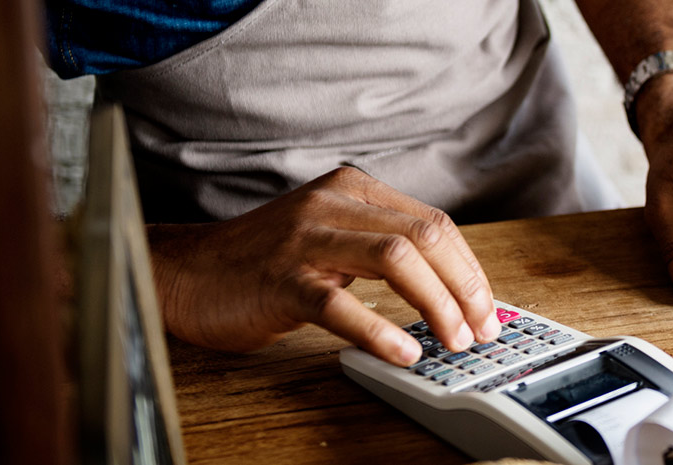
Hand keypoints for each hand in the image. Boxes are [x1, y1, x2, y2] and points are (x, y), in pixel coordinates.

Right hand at [147, 167, 497, 366]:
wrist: (185, 274)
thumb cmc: (262, 262)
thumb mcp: (331, 236)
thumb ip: (381, 245)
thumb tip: (449, 285)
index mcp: (352, 189)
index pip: (435, 223)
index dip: (470, 269)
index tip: (488, 308)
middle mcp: (333, 204)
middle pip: (427, 237)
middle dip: (465, 287)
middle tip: (481, 329)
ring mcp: (305, 239)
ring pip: (397, 260)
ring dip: (437, 304)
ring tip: (452, 340)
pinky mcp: (281, 280)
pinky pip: (340, 305)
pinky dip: (380, 331)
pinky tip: (403, 352)